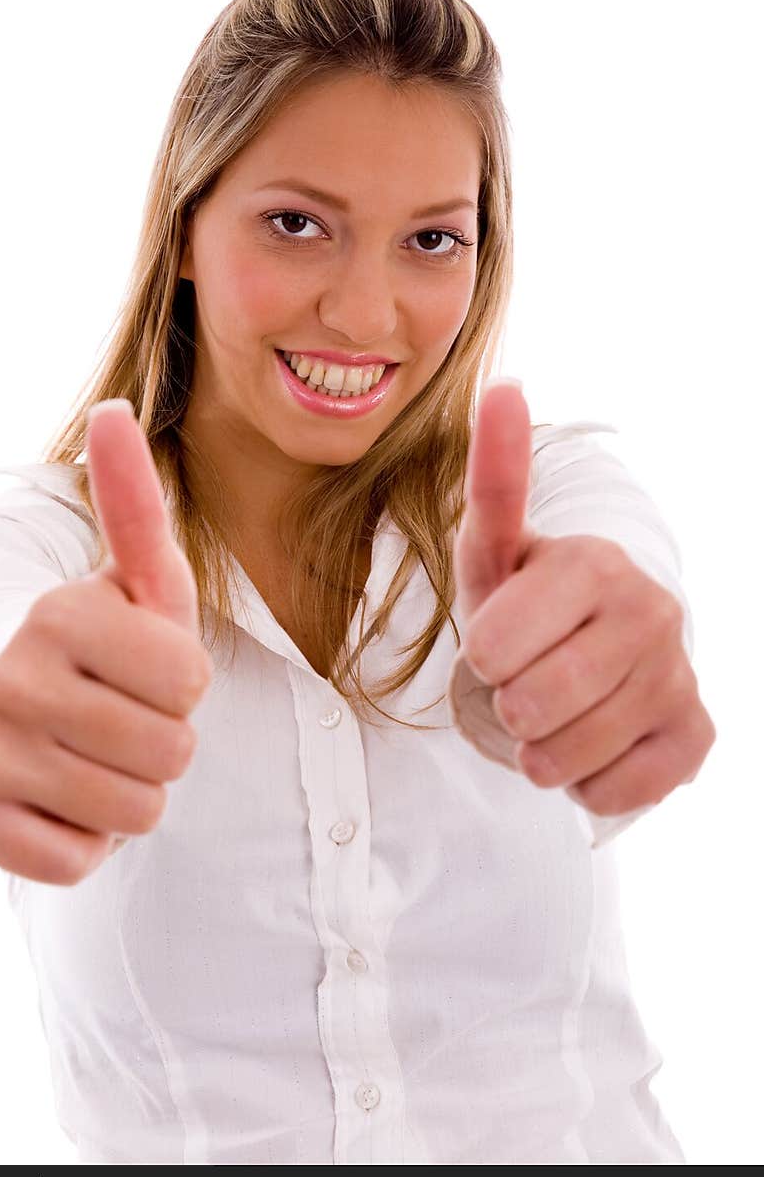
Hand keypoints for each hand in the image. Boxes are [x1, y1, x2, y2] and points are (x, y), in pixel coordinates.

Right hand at [0, 399, 212, 885]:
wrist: (32, 713)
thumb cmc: (110, 646)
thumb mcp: (140, 580)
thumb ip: (134, 502)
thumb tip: (112, 408)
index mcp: (58, 613)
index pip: (189, 680)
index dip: (186, 682)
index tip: (149, 667)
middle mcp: (9, 679)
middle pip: (170, 752)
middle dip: (167, 743)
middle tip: (125, 717)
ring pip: (134, 812)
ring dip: (133, 793)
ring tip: (99, 756)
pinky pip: (77, 861)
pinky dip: (86, 841)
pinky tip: (62, 800)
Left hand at [452, 379, 715, 817]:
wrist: (592, 660)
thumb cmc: (528, 606)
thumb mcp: (494, 552)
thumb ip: (494, 477)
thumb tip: (502, 384)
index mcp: (593, 562)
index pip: (492, 647)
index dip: (480, 660)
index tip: (497, 643)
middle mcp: (649, 610)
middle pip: (527, 705)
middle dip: (505, 706)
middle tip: (521, 684)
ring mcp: (678, 674)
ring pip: (564, 756)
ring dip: (538, 750)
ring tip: (551, 715)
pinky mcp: (695, 737)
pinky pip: (610, 792)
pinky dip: (583, 782)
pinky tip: (593, 742)